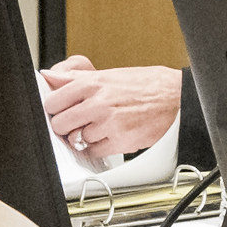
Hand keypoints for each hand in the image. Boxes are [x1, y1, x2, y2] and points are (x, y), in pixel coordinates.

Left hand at [41, 57, 182, 160]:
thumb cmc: (145, 85)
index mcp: (93, 83)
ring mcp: (109, 124)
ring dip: (83, 137)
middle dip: (65, 125)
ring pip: (76, 140)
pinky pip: (92, 151)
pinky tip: (106, 137)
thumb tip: (50, 76)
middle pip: (60, 123)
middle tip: (74, 123)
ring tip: (97, 128)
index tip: (59, 110)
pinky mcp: (120, 142)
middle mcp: (99, 103)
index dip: (54, 108)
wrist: (176, 97)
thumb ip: (75, 77)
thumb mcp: (108, 74)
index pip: (53, 101)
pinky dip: (96, 147)